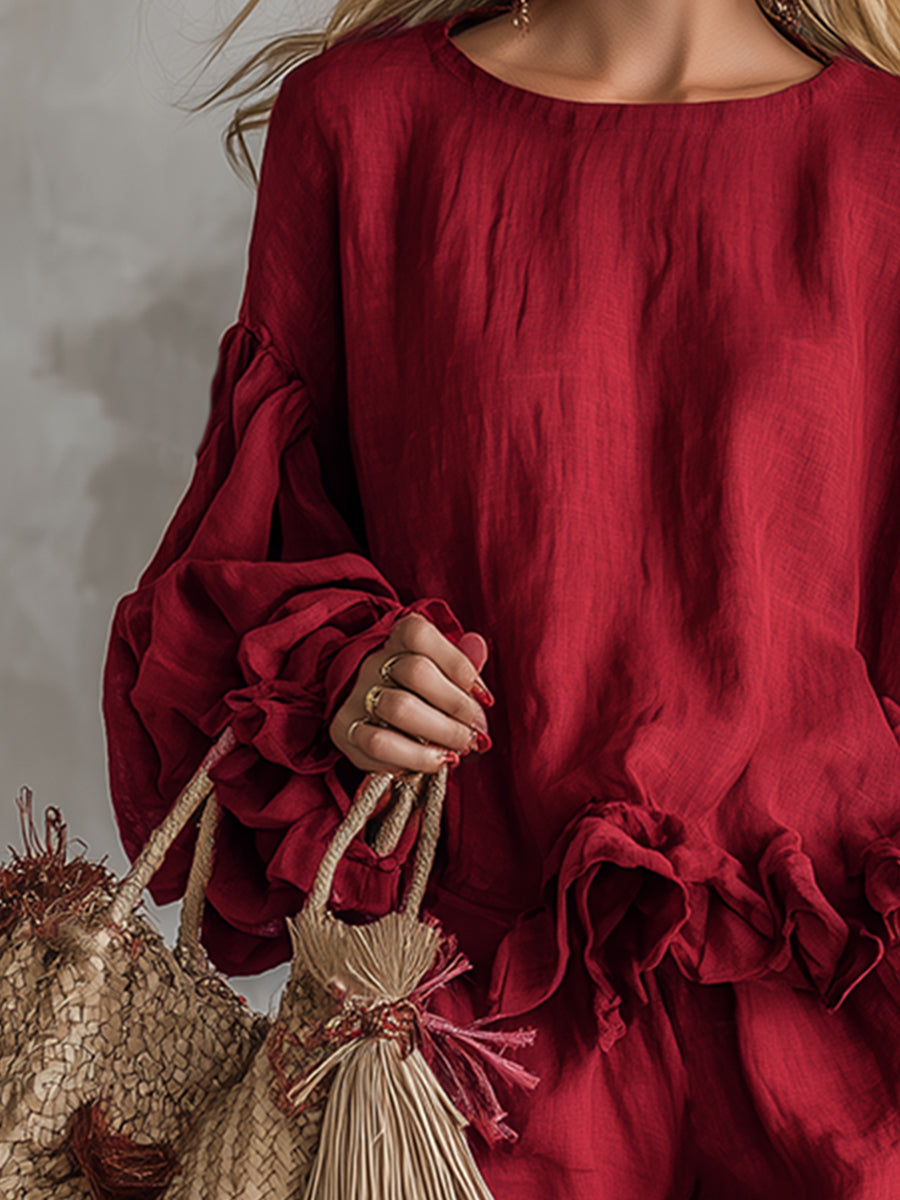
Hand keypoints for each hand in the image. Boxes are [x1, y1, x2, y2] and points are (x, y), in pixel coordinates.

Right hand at [328, 613, 492, 776]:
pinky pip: (378, 745)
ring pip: (398, 708)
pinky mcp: (345, 728)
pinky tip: (434, 761)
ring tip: (459, 749)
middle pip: (416, 671)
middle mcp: (373, 662)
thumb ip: (463, 660)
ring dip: (439, 733)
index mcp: (399, 640)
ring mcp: (357, 695)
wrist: (375, 719)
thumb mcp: (444, 672)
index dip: (458, 665)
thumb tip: (476, 644)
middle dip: (457, 706)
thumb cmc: (422, 694)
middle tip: (476, 730)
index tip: (483, 698)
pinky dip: (414, 758)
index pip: (422, 635)